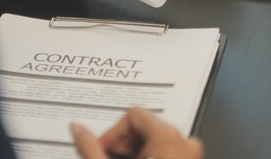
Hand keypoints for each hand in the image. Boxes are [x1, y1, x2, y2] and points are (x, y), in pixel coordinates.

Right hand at [71, 107, 203, 158]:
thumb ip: (90, 148)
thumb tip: (77, 130)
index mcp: (168, 137)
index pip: (133, 115)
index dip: (112, 133)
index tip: (101, 149)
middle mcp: (186, 143)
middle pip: (147, 127)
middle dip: (124, 145)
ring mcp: (193, 157)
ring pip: (158, 142)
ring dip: (137, 155)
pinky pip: (170, 154)